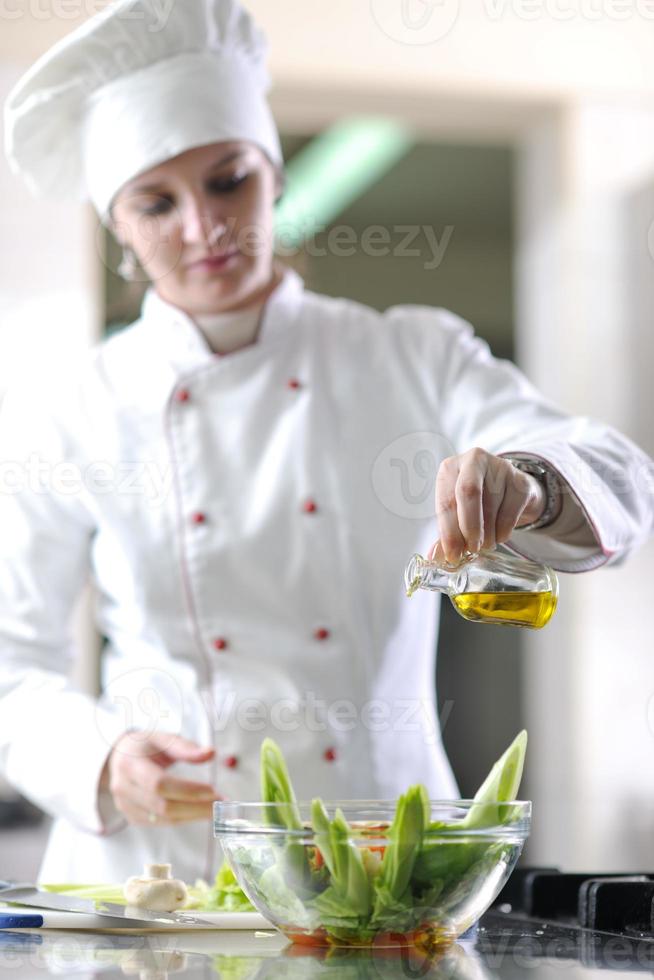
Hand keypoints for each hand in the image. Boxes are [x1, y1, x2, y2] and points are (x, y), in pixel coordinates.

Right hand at [101, 731, 218, 825]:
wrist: (119, 757)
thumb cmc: (145, 746)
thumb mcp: (162, 738)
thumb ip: (185, 747)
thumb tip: (211, 753)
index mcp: (129, 764)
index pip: (159, 784)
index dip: (188, 790)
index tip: (213, 791)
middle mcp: (123, 788)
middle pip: (162, 806)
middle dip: (195, 808)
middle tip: (221, 805)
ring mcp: (124, 805)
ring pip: (162, 819)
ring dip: (192, 816)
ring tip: (215, 809)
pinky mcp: (131, 816)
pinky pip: (159, 822)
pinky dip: (182, 819)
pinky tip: (198, 811)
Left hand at [429, 448, 546, 562]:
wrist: (508, 490)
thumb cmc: (475, 502)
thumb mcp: (457, 513)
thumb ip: (446, 535)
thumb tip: (435, 558)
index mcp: (450, 468)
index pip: (446, 500)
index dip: (448, 531)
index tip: (453, 554)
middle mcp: (473, 461)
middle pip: (468, 493)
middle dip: (469, 527)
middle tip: (472, 549)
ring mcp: (500, 467)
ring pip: (492, 504)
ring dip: (488, 533)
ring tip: (485, 545)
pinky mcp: (521, 480)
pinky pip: (511, 511)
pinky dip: (503, 530)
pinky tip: (499, 536)